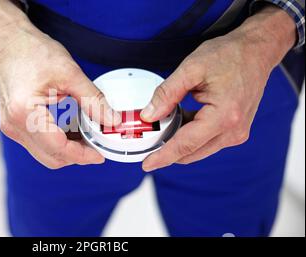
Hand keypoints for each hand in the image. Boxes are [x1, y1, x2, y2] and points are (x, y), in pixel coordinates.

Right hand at [0, 0, 120, 168]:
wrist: (10, 41)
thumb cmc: (33, 51)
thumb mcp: (70, 73)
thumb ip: (93, 100)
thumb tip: (112, 120)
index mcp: (24, 112)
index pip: (58, 148)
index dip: (82, 155)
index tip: (100, 155)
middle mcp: (13, 124)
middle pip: (50, 157)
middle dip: (76, 156)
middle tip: (97, 146)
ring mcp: (10, 126)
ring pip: (44, 154)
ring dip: (66, 151)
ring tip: (87, 138)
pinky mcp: (13, 124)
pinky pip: (37, 144)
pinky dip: (56, 143)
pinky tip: (72, 132)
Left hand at [140, 6, 296, 170]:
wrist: (256, 51)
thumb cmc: (229, 55)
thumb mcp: (191, 69)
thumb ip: (167, 94)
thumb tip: (149, 115)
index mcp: (224, 117)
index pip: (186, 144)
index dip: (163, 156)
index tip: (147, 165)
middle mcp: (234, 131)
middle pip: (191, 152)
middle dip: (168, 150)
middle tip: (148, 140)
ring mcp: (237, 133)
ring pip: (199, 150)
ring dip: (179, 142)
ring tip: (164, 124)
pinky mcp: (236, 131)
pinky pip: (207, 142)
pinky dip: (191, 136)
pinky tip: (181, 120)